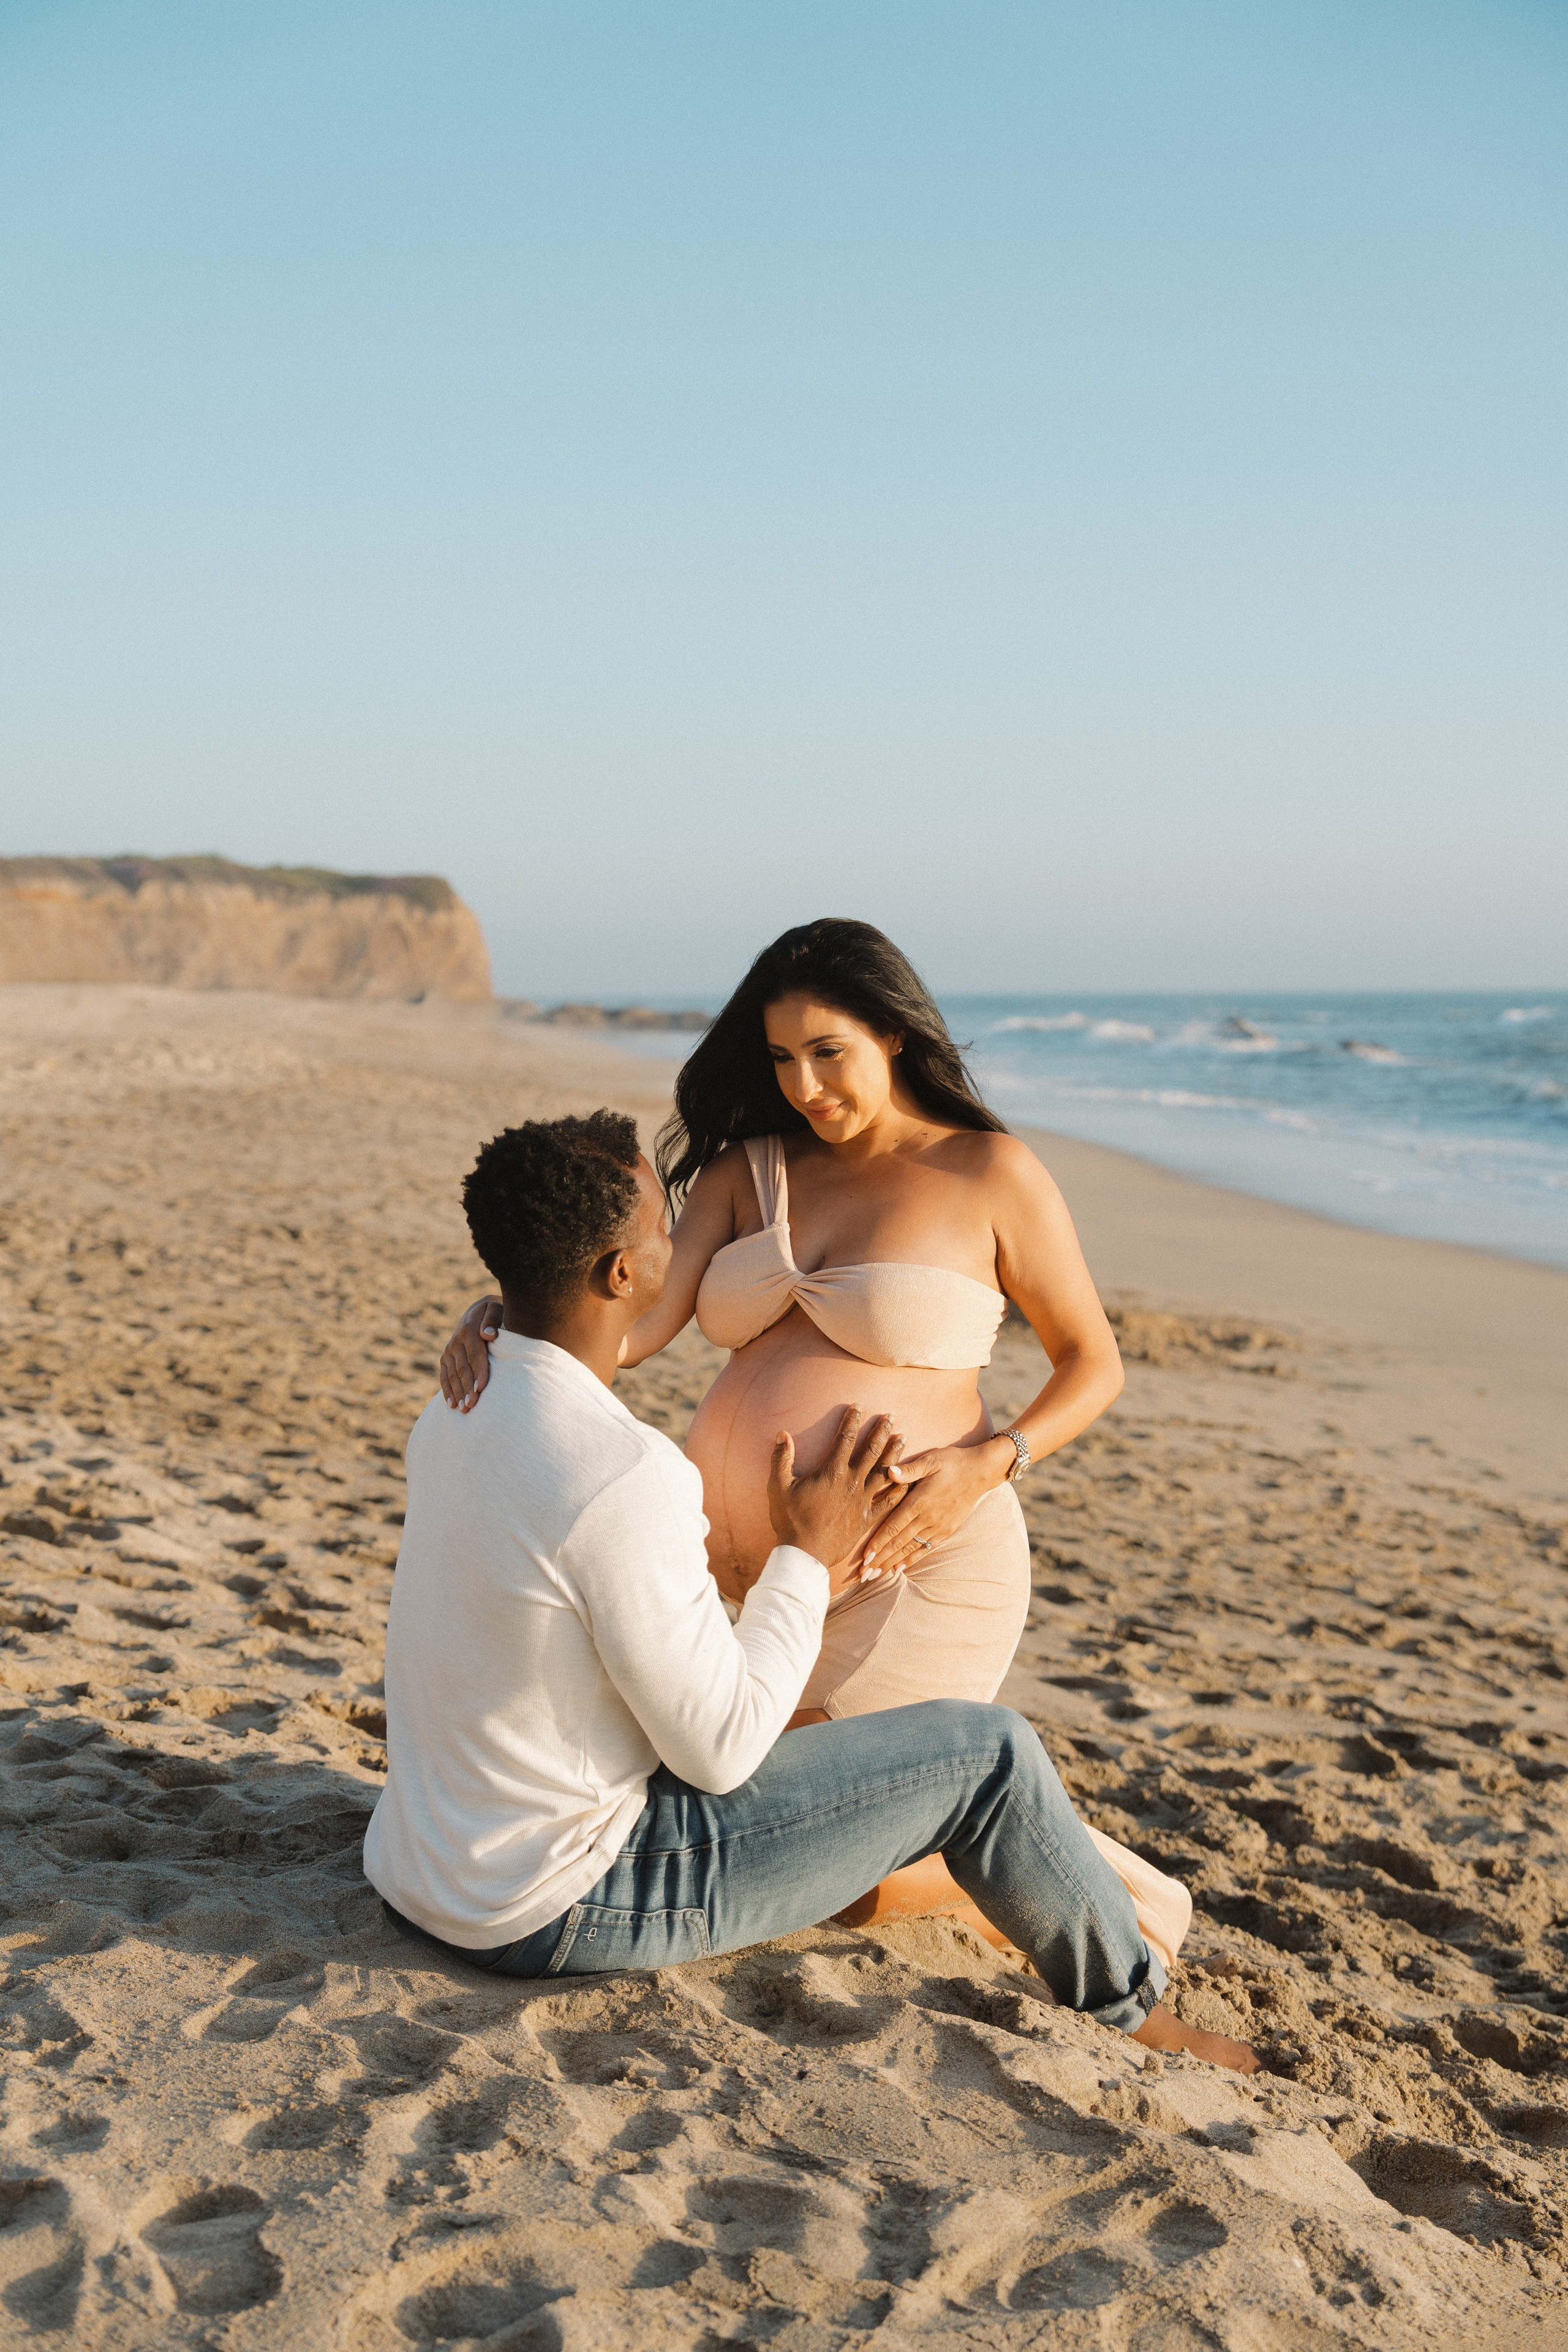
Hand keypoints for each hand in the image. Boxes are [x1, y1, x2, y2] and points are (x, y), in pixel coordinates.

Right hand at [438, 1296, 501, 1409]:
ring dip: (458, 1393)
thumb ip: (493, 1319)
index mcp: (469, 1330)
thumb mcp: (496, 1308)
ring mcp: (449, 1350)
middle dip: (467, 1388)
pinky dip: (447, 1390)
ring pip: (452, 1375)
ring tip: (464, 1410)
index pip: (476, 1355)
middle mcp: (456, 1341)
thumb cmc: (496, 1312)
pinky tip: (451, 1405)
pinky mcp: (445, 1357)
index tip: (482, 1389)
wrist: (480, 1310)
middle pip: (463, 1369)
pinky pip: (444, 1376)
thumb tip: (488, 1335)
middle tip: (472, 1406)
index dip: (479, 1372)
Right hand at [767, 1409, 907, 1594]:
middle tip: (891, 1416)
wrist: (804, 1554)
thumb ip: (780, 1458)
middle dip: (881, 1431)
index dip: (852, 1420)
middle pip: (871, 1451)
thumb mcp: (778, 1487)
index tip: (858, 1406)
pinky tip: (906, 1479)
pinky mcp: (867, 1519)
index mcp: (831, 1472)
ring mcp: (862, 1501)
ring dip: (894, 1453)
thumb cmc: (790, 1520)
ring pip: (884, 1472)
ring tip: (903, 1437)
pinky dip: (899, 1489)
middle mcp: (851, 1482)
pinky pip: (888, 1502)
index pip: (845, 1439)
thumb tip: (781, 1434)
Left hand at [872, 1437, 1012, 1570]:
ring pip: (910, 1549)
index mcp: (920, 1501)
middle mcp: (928, 1518)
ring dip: (891, 1563)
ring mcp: (938, 1527)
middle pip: (899, 1543)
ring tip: (876, 1576)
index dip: (878, 1542)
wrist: (981, 1473)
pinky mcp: (946, 1531)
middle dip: (880, 1559)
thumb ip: (909, 1469)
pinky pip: (925, 1549)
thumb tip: (889, 1471)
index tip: (864, 1557)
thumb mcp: (931, 1459)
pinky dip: (911, 1560)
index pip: (894, 1526)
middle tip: (863, 1574)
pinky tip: (899, 1569)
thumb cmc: (953, 1462)